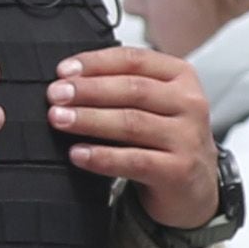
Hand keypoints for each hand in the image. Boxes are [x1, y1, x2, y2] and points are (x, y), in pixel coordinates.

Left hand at [50, 45, 220, 227]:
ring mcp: (187, 138)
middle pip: (133, 90)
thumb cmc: (162, 138)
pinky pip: (134, 161)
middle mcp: (190, 103)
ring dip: (89, 120)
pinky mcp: (179, 171)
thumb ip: (120, 87)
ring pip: (132, 123)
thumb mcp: (152, 105)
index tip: (63, 71)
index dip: (96, 63)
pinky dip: (102, 157)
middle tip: (54, 95)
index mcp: (181, 77)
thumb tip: (67, 80)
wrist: (194, 187)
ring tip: (58, 119)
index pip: (135, 60)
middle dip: (88, 90)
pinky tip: (77, 154)